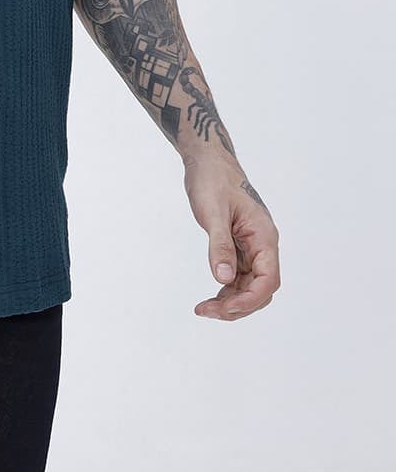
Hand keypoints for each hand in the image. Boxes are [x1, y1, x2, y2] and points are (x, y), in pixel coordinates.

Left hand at [183, 156, 280, 319]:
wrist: (208, 161)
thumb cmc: (212, 180)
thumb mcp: (213, 213)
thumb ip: (220, 246)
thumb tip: (223, 278)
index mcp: (264, 236)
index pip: (268, 279)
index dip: (250, 299)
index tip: (225, 308)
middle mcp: (263, 245)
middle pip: (261, 289)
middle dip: (237, 305)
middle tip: (205, 310)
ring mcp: (253, 247)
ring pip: (250, 287)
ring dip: (231, 301)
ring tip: (204, 308)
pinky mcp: (240, 247)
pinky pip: (240, 277)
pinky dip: (228, 290)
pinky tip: (212, 296)